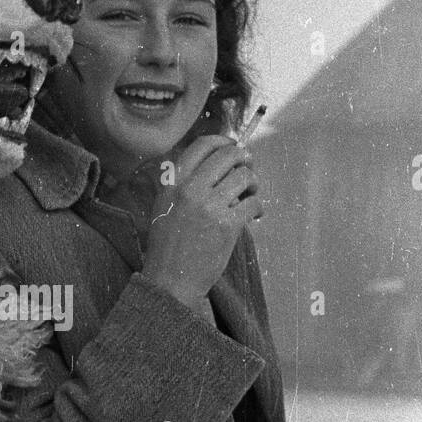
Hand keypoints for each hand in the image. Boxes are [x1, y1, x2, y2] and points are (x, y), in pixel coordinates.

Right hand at [140, 135, 262, 307]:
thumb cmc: (167, 246)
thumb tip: (214, 163)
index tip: (233, 147)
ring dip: (253, 184)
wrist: (170, 280)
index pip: (203, 145)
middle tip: (249, 168)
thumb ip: (181, 184)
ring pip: (245, 177)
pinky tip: (254, 215)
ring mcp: (209, 206)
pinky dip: (259, 207)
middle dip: (245, 159)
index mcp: (172, 182)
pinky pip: (253, 203)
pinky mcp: (227, 225)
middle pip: (228, 155)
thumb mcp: (163, 206)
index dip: (224, 141)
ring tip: (250, 196)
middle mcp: (190, 189)